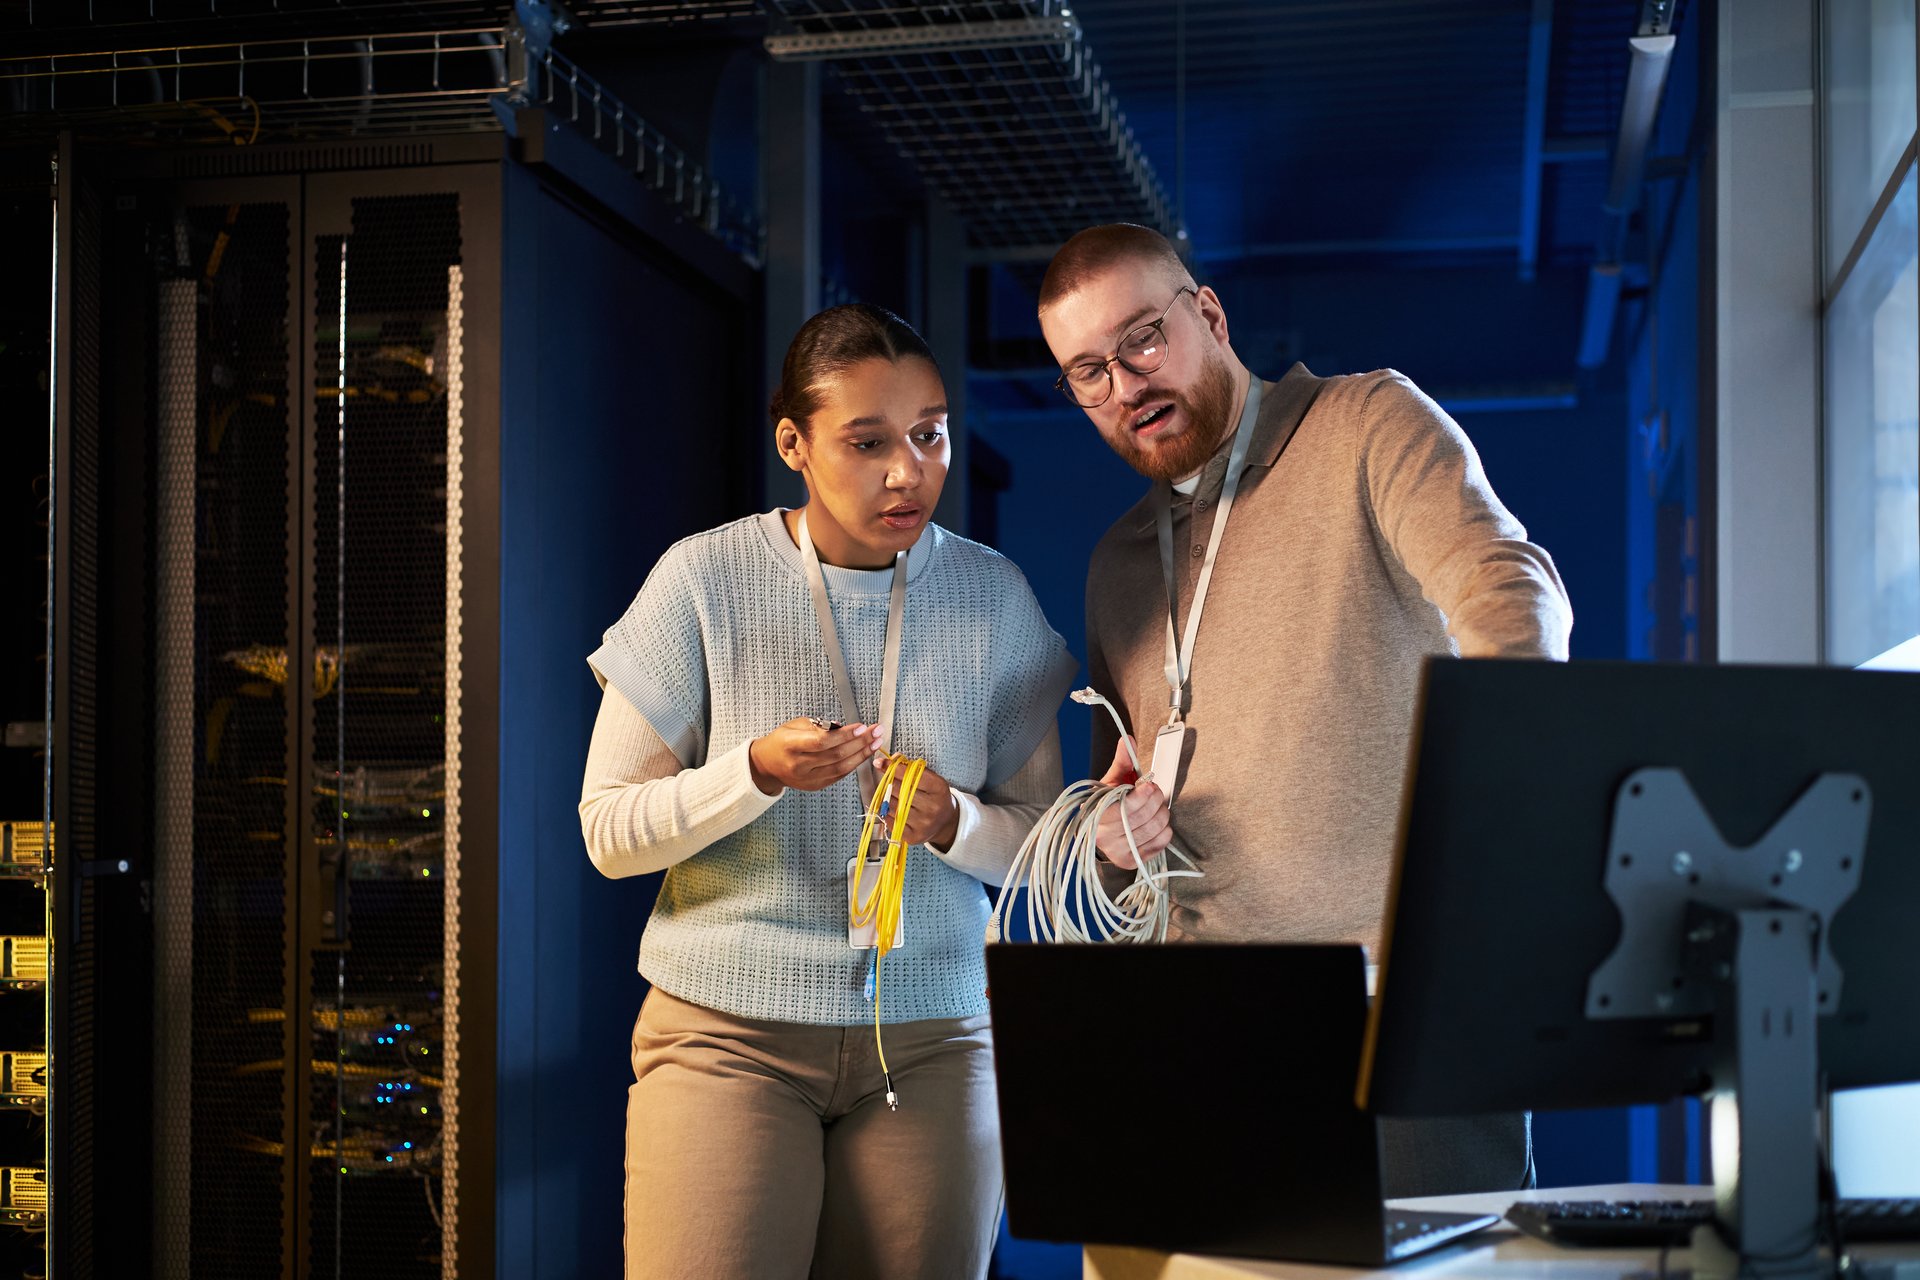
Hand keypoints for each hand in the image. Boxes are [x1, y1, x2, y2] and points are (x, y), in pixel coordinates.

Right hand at [749, 719, 883, 794]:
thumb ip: (819, 726)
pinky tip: (864, 754)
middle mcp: (799, 765)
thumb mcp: (794, 725)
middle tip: (876, 731)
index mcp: (790, 745)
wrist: (767, 765)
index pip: (822, 741)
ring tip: (876, 742)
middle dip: (860, 743)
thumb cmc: (781, 741)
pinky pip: (839, 776)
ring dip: (862, 755)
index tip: (861, 726)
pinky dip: (853, 764)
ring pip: (841, 768)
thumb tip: (843, 728)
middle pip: (835, 755)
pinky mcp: (815, 786)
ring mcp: (807, 779)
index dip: (845, 735)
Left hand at [869, 761, 959, 850]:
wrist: (945, 822)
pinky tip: (894, 809)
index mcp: (939, 789)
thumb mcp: (931, 779)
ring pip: (892, 805)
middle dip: (890, 782)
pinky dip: (888, 813)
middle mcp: (933, 807)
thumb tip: (892, 759)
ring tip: (892, 795)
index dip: (894, 768)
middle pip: (899, 790)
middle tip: (888, 780)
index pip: (911, 775)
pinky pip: (890, 820)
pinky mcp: (913, 836)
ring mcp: (923, 823)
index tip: (881, 763)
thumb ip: (912, 768)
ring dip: (887, 798)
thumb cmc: (935, 797)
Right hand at [1093, 736, 1171, 868]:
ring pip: (1154, 830)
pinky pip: (1160, 844)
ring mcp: (1117, 851)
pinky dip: (1165, 831)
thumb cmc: (1109, 803)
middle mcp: (1104, 836)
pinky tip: (1156, 823)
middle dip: (1156, 801)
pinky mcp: (1131, 861)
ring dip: (1163, 815)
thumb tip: (1127, 740)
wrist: (1100, 830)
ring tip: (1157, 808)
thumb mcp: (1112, 781)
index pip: (1125, 808)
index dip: (1143, 795)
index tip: (1150, 785)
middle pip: (1143, 818)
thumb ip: (1122, 761)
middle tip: (1155, 792)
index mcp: (1096, 813)